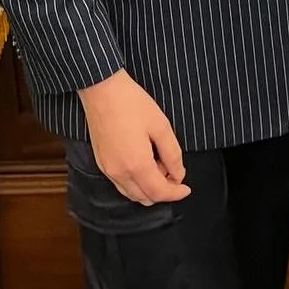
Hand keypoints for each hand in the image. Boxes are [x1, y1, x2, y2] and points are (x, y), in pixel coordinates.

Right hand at [78, 70, 189, 205]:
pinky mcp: (101, 163)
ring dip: (149, 189)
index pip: (159, 193)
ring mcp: (107, 170)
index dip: (175, 194)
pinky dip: (136, 183)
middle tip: (175, 173)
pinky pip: (121, 185)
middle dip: (163, 191)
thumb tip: (178, 174)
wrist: (102, 90)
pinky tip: (144, 164)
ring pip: (132, 194)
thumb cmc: (133, 104)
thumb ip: (172, 154)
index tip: (187, 188)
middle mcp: (119, 173)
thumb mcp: (161, 126)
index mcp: (136, 165)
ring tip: (160, 165)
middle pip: (145, 198)